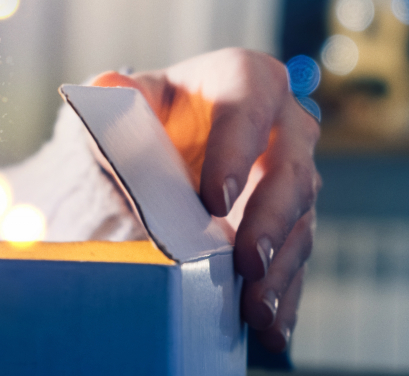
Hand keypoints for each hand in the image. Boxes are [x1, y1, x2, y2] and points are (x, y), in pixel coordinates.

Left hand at [90, 48, 320, 352]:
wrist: (152, 147)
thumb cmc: (143, 114)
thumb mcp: (124, 101)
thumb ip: (116, 98)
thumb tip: (108, 88)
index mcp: (243, 79)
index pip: (249, 103)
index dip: (237, 149)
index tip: (214, 199)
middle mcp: (282, 125)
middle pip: (290, 169)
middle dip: (271, 221)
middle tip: (247, 262)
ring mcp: (292, 175)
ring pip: (300, 221)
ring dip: (280, 269)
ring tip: (257, 310)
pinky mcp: (289, 221)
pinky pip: (294, 259)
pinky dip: (283, 296)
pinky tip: (271, 330)